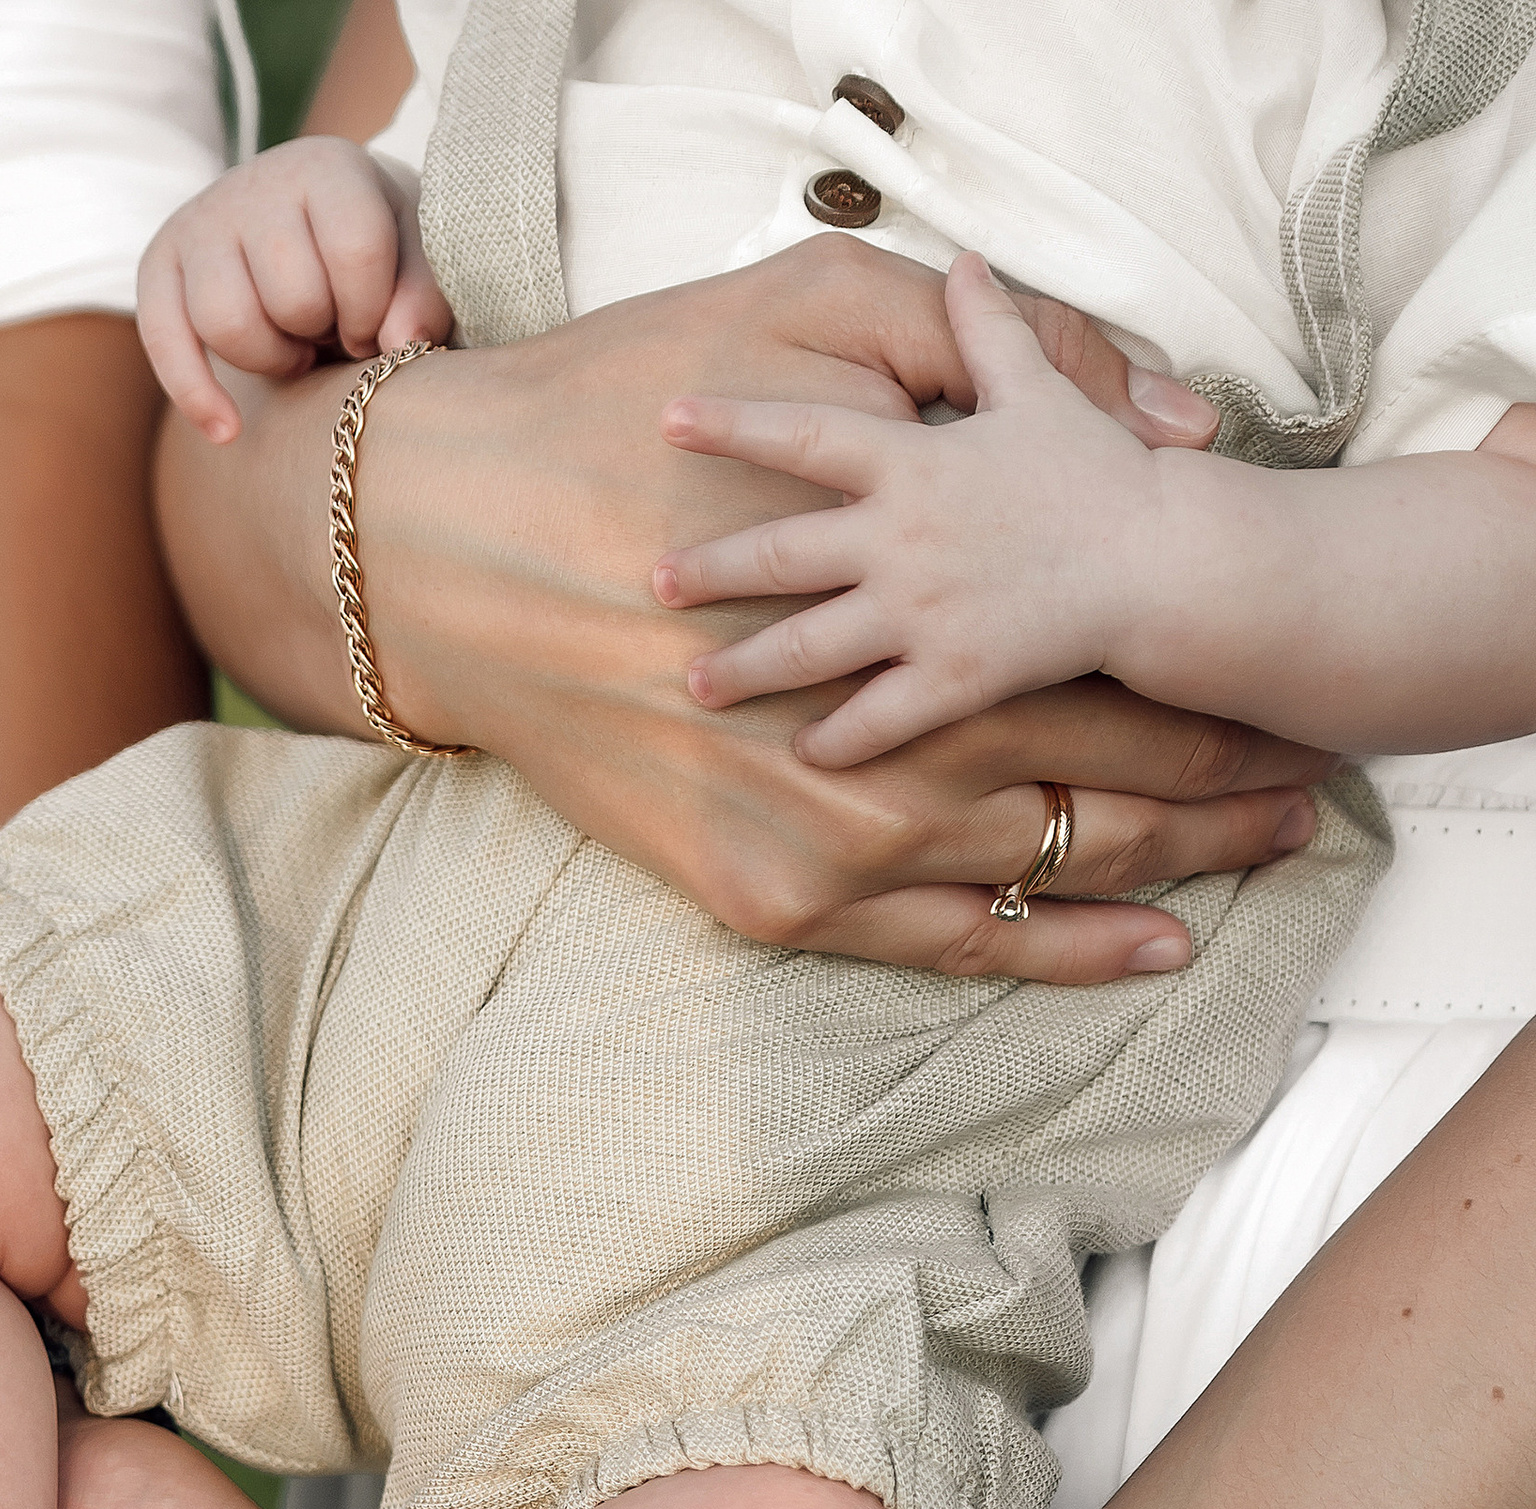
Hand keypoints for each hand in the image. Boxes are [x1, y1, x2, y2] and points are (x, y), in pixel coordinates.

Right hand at [138, 141, 451, 440]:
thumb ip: (425, 294)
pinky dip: (195, 394)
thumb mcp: (415, 257)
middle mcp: (258, 182)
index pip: (355, 252)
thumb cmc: (371, 250)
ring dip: (271, 359)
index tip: (373, 323)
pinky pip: (164, 338)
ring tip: (294, 347)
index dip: (370, 311)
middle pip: (291, 297)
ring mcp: (202, 220)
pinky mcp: (160, 261)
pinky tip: (226, 431)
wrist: (309, 219)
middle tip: (330, 331)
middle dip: (320, 335)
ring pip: (227, 323)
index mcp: (328, 168)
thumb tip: (402, 343)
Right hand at [160, 236, 1324, 984]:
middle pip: (1109, 782)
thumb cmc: (620, 417)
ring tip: (1248, 868)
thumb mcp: (811, 315)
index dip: (1220, 684)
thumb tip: (1150, 412)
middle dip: (1223, 791)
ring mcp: (830, 844)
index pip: (1121, 665)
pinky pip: (948, 949)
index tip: (1291, 693)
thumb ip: (990, 350)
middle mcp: (894, 744)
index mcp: (918, 611)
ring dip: (1166, 873)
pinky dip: (1056, 949)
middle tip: (1304, 796)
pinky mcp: (767, 900)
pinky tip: (1141, 945)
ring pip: (1047, 873)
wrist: (447, 555)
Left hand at [660, 256, 1166, 761]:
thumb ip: (989, 329)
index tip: (667, 419)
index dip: (734, 424)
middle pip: (783, 555)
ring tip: (694, 684)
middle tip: (653, 582)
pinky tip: (799, 750)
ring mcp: (924, 613)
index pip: (806, 434)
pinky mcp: (955, 678)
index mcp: (915, 463)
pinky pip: (876, 717)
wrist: (1159, 561)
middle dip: (713, 570)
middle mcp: (905, 538)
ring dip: (747, 667)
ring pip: (810, 646)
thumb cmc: (1096, 473)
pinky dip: (834, 738)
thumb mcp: (1039, 388)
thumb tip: (965, 259)